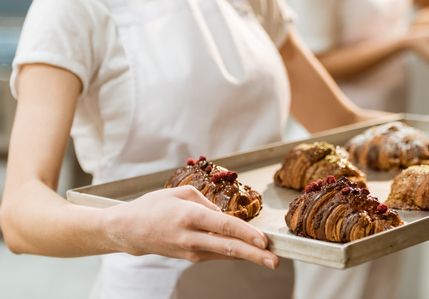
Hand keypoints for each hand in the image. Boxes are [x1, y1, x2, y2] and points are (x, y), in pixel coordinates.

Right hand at [104, 186, 278, 268]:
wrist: (129, 230)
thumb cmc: (154, 207)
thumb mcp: (180, 193)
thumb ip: (207, 202)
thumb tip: (225, 216)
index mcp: (190, 216)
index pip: (224, 226)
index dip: (246, 234)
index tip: (264, 240)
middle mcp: (191, 236)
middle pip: (228, 247)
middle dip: (254, 255)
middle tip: (274, 260)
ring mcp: (190, 251)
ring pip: (225, 255)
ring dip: (249, 256)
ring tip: (269, 259)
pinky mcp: (190, 258)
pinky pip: (217, 255)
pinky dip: (235, 254)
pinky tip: (250, 253)